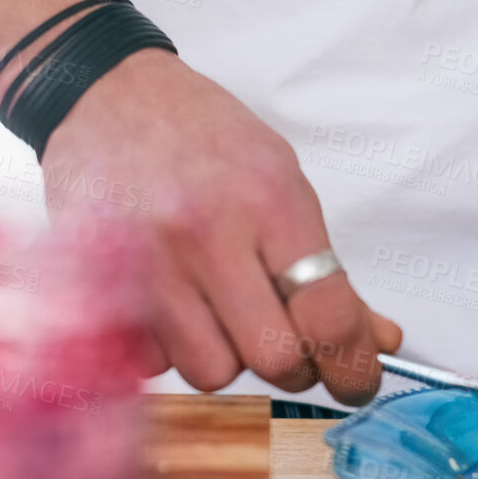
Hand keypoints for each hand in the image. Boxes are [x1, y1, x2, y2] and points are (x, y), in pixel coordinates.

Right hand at [37, 49, 400, 403]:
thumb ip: (329, 270)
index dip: (354, 367)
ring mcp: (148, 266)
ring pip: (212, 372)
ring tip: (217, 308)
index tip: (357, 382)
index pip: (329, 316)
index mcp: (269, 202)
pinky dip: (172, 346)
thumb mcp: (281, 183)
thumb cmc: (202, 138)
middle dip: (294, 367)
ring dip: (227, 355)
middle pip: (275, 360)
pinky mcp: (98, 288)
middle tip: (288, 342)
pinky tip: (169, 300)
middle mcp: (207, 236)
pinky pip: (155, 361)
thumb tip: (379, 341)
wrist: (104, 95)